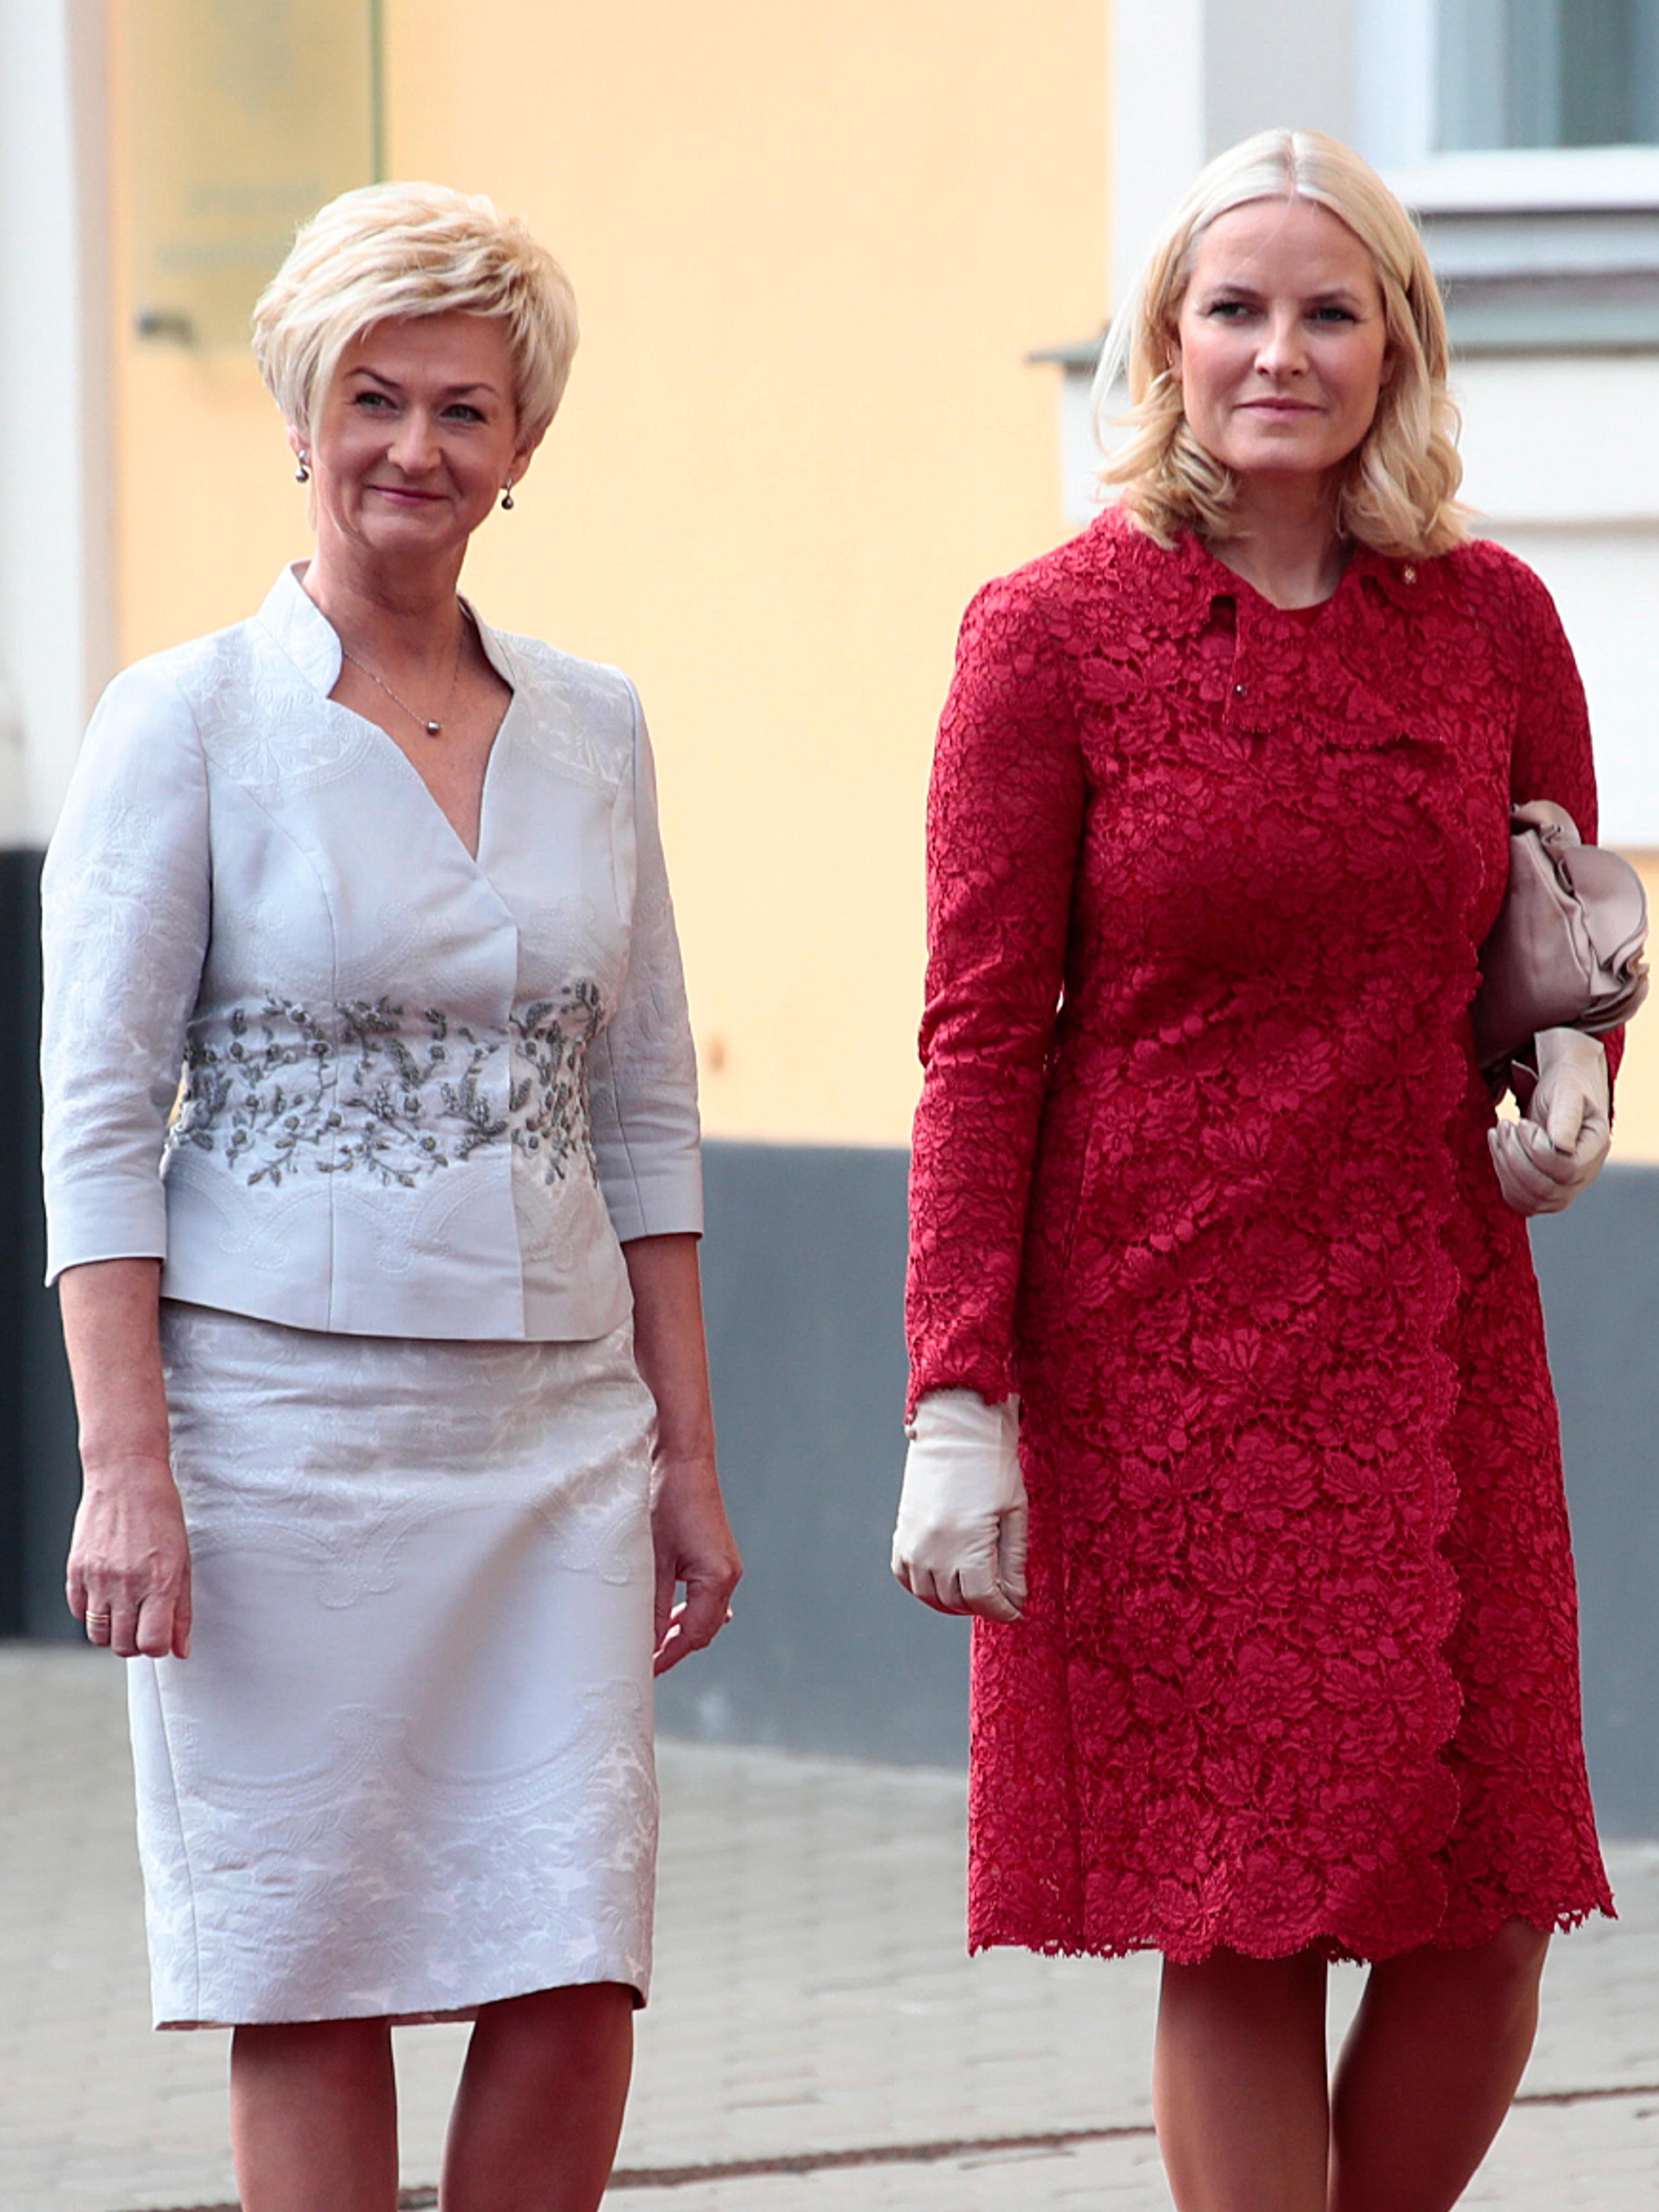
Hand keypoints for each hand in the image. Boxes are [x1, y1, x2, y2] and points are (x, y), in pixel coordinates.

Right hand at [66, 1457, 191, 1658]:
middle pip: (123, 1646)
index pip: (152, 1643)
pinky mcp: (76, 1572)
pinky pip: (79, 1612)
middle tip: (145, 1622)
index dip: (159, 1647)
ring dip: (113, 1631)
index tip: (161, 1636)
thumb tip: (181, 1649)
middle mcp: (126, 1584)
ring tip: (127, 1609)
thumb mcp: (183, 1561)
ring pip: (98, 1635)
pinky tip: (108, 1593)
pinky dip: (93, 1612)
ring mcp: (97, 1579)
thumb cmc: (160, 1513)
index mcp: (159, 1581)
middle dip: (136, 1642)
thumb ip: (182, 1610)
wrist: (126, 1477)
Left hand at [651, 1453, 740, 1675]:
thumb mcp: (652, 1559)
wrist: (681, 1457)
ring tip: (650, 1641)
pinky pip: (705, 1595)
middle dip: (674, 1647)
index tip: (642, 1671)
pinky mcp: (715, 1554)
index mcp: (718, 1579)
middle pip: (703, 1629)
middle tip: (642, 1660)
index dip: (666, 1656)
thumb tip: (645, 1642)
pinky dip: (687, 1610)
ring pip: (704, 1613)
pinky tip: (669, 1613)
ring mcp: (725, 1564)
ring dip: (680, 1629)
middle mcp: (728, 1574)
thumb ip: (650, 1605)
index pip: (693, 1636)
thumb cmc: (666, 1499)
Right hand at [892, 1388, 1027, 1621]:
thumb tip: (1016, 1599)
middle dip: (982, 1606)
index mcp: (967, 1543)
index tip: (1015, 1611)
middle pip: (956, 1601)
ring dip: (953, 1602)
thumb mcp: (1014, 1512)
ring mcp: (913, 1541)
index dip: (1003, 1610)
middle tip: (1000, 1599)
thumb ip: (1014, 1561)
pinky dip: (923, 1586)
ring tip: (973, 1592)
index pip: (984, 1598)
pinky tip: (943, 1580)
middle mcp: (934, 1548)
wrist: (957, 1428)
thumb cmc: (993, 1465)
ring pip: (929, 1595)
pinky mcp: (902, 1531)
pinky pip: (905, 1575)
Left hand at [1489, 1027, 1609, 1216]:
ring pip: (1530, 1200)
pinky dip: (1502, 1176)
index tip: (1523, 1123)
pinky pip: (1520, 1200)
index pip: (1567, 1170)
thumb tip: (1561, 1147)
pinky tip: (1497, 1147)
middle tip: (1504, 1126)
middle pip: (1546, 1190)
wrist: (1562, 1090)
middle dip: (1515, 1158)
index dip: (1537, 1150)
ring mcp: (1564, 1186)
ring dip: (1505, 1167)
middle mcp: (1584, 1175)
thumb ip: (1566, 1116)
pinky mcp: (1543, 1189)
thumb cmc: (1567, 1086)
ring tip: (1499, 1133)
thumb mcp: (1568, 1091)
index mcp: (1595, 1150)